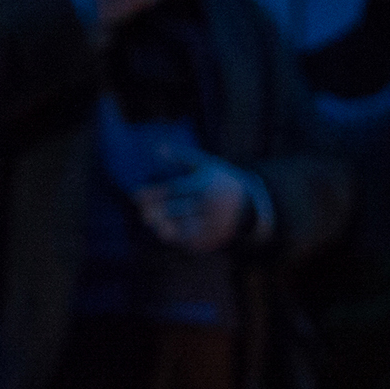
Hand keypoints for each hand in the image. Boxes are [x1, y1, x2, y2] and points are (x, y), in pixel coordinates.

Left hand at [133, 152, 252, 253]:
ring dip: (163, 226)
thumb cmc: (222, 181)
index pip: (174, 189)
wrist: (253, 206)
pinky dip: (177, 238)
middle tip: (142, 212)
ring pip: (182, 227)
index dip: (153, 193)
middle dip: (156, 211)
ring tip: (151, 222)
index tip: (135, 196)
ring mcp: (211, 223)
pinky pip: (192, 240)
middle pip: (176, 209)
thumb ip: (182, 156)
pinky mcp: (214, 238)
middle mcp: (208, 205)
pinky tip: (165, 233)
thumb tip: (157, 148)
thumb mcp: (207, 165)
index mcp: (205, 185)